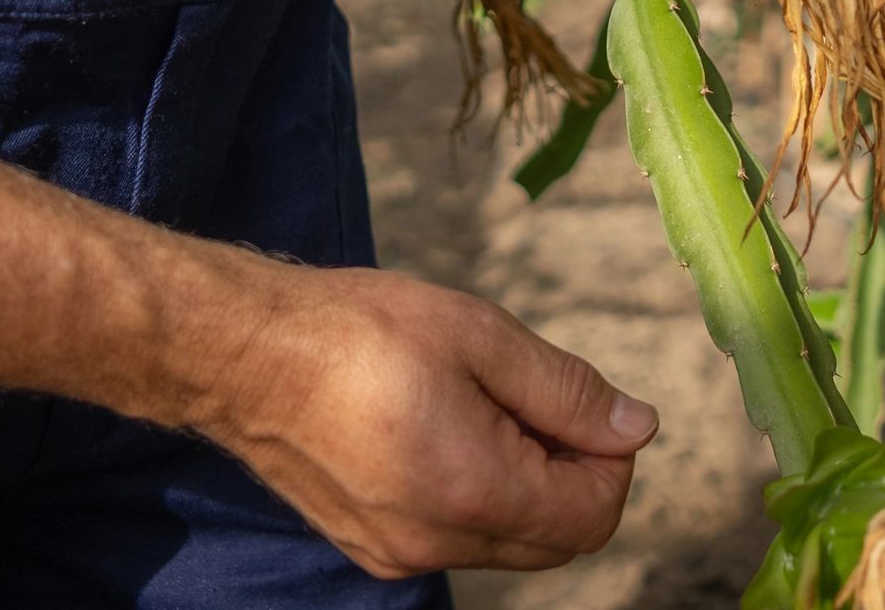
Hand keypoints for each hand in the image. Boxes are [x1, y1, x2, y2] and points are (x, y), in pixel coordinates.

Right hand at [190, 262, 656, 578]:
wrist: (245, 355)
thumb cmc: (359, 331)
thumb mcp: (480, 336)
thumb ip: (568, 391)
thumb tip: (639, 427)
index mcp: (473, 492)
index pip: (594, 515)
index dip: (612, 458)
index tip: (586, 404)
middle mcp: (437, 543)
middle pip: (558, 540)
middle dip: (574, 475)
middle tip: (537, 398)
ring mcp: (399, 553)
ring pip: (511, 541)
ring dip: (527, 483)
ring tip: (485, 403)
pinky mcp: (373, 546)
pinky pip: (460, 538)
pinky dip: (480, 494)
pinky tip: (448, 427)